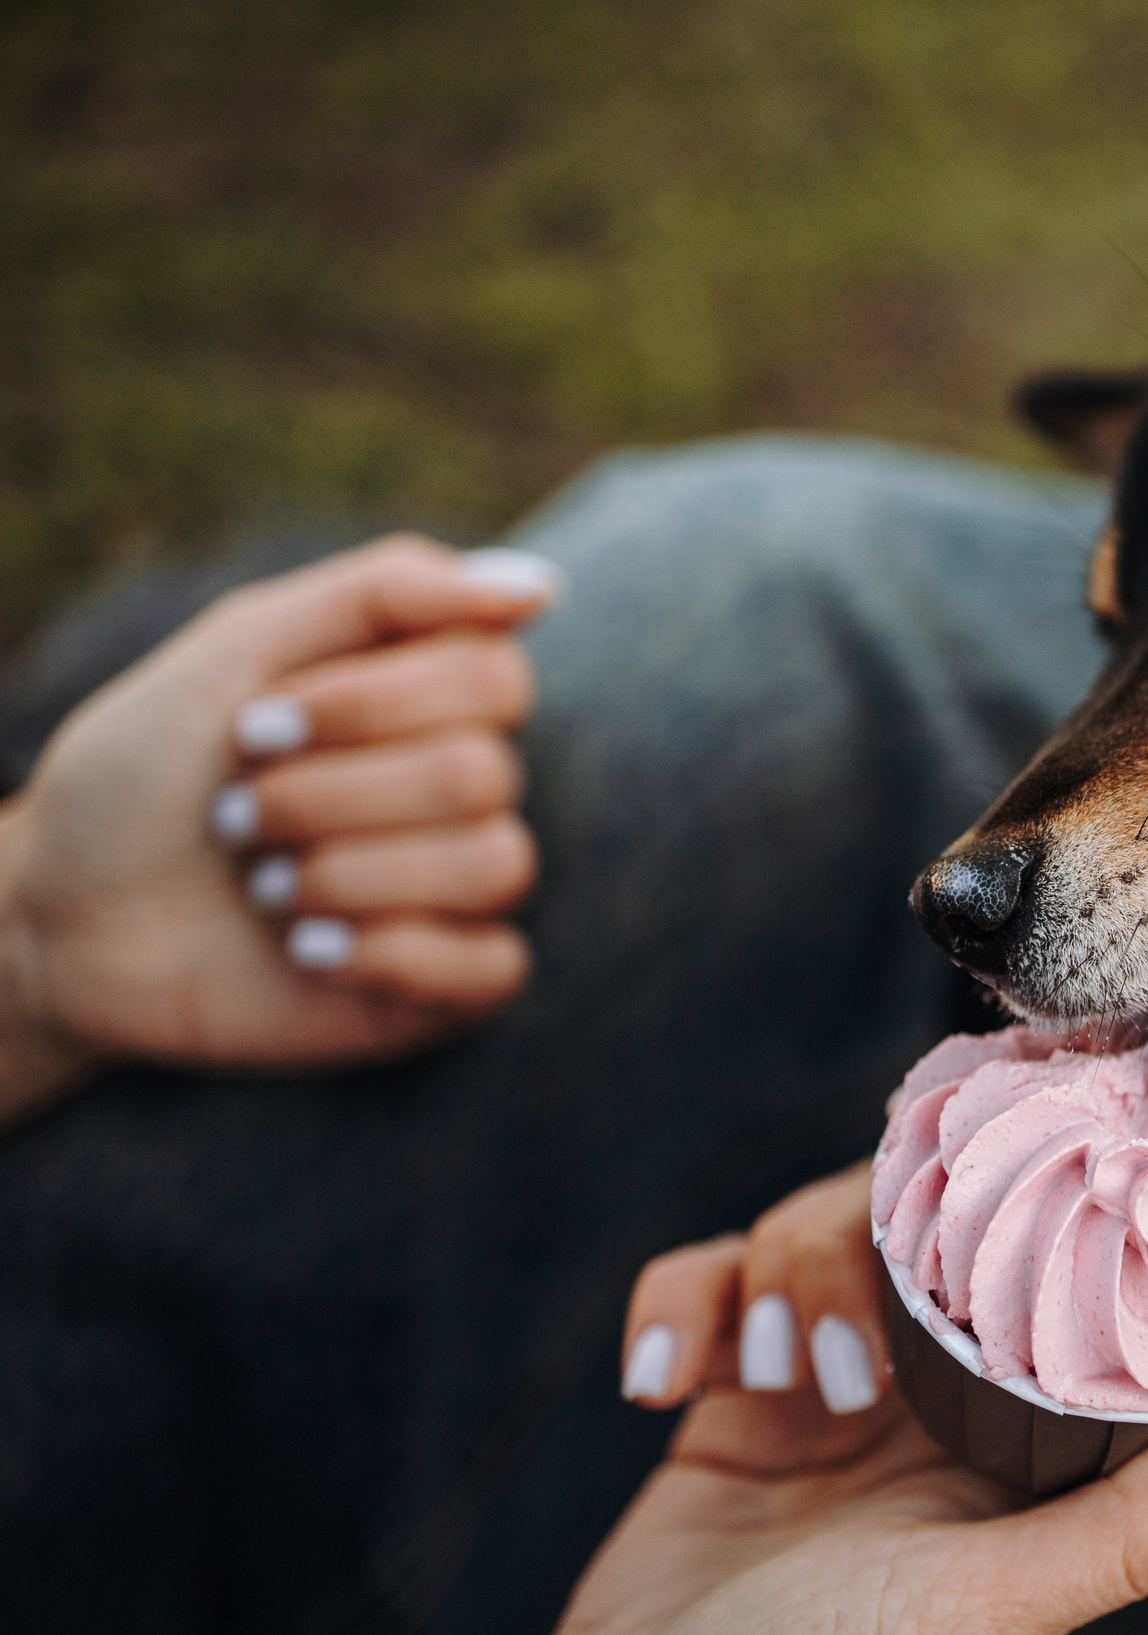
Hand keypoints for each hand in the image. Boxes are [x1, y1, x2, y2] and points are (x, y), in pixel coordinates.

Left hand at [0, 534, 553, 1118]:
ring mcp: (455, 890)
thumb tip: (542, 588)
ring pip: (494, 864)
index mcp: (425, 701)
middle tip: (237, 814)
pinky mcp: (442, 987)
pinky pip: (496, 966)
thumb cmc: (142, 777)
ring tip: (264, 889)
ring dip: (347, 874)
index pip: (493, 679)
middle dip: (327, 795)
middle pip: (478, 773)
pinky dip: (395, 956)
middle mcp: (456, 791)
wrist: (60, 918)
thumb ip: (384, 592)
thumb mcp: (237, 649)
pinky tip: (309, 952)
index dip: (370, 703)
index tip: (253, 724)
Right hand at [526, 1162, 1147, 1634]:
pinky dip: (682, 1304)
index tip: (1028, 1159)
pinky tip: (664, 1378)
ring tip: (769, 1379)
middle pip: (934, 1230)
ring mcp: (832, 1401)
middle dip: (878, 1240)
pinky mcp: (729, 1409)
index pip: (1068, 1278)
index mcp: (1030, 1452)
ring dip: (782, 1276)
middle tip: (847, 1339)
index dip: (1052, 1209)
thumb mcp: (993, 1608)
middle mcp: (941, 1412)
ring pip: (824, 1235)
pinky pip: (710, 1288)